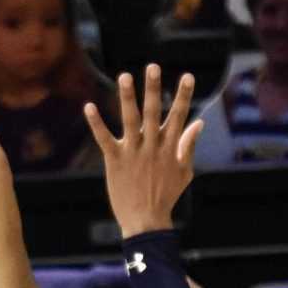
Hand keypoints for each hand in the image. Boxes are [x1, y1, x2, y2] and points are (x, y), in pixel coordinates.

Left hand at [85, 64, 200, 237]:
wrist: (145, 221)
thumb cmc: (166, 196)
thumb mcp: (184, 171)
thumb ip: (188, 145)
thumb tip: (199, 122)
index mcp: (169, 147)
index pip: (179, 116)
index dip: (184, 96)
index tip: (188, 76)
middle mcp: (151, 146)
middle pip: (153, 112)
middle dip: (154, 89)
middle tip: (152, 66)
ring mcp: (132, 152)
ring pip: (130, 120)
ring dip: (127, 97)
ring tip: (124, 76)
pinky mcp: (114, 161)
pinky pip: (104, 139)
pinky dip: (96, 123)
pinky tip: (88, 106)